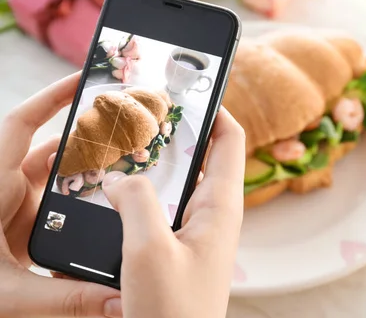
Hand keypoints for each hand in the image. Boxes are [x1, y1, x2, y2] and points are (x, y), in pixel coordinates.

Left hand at [0, 72, 120, 316]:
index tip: (83, 78)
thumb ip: (65, 297)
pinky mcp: (25, 228)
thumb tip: (119, 300)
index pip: (22, 125)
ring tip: (129, 173)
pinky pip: (61, 205)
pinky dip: (83, 203)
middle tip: (130, 136)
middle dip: (90, 142)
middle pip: (54, 153)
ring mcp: (17, 209)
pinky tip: (110, 211)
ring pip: (60, 179)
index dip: (52, 97)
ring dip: (90, 175)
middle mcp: (7, 190)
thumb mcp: (8, 294)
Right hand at [102, 108, 244, 317]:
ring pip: (179, 181)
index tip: (191, 88)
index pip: (229, 140)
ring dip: (155, 165)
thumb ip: (136, 202)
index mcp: (222, 204)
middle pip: (202, 156)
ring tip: (125, 148)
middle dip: (175, 133)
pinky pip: (163, 207)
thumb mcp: (149, 250)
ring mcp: (197, 229)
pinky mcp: (179, 246)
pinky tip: (117, 194)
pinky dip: (144, 193)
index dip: (216, 109)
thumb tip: (123, 178)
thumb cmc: (174, 311)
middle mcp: (214, 212)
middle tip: (144, 115)